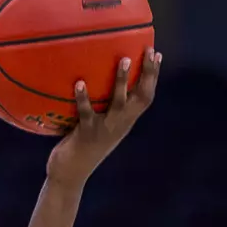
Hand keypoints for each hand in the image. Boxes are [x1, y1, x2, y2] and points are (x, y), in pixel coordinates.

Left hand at [46, 48, 161, 190]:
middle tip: (148, 51)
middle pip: (141, 97)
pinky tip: (79, 83)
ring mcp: (104, 130)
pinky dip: (83, 98)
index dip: (153, 77)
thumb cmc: (80, 148)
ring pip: (118, 103)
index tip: (157, 54)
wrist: (69, 176)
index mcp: (124, 123)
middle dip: (148, 74)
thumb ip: (103, 110)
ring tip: (123, 59)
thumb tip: (96, 82)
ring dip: (121, 81)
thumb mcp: (98, 128)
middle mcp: (119, 125)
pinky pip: (86, 113)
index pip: (146, 98)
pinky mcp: (85, 135)